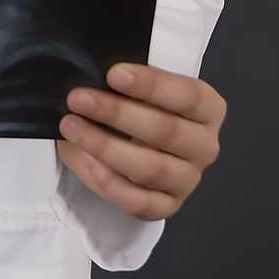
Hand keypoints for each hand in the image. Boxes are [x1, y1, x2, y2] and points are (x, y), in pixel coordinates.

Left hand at [56, 63, 226, 220]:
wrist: (123, 139)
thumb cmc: (133, 104)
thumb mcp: (134, 86)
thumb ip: (126, 80)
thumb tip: (95, 72)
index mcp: (207, 108)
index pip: (187, 95)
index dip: (150, 84)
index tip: (113, 74)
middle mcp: (204, 146)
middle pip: (166, 131)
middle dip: (117, 113)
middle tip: (78, 98)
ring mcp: (187, 180)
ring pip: (151, 168)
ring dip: (105, 146)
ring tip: (71, 126)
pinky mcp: (166, 206)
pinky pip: (139, 202)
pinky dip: (109, 181)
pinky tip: (86, 159)